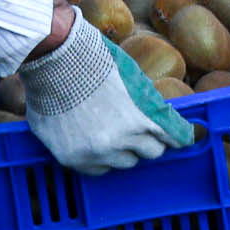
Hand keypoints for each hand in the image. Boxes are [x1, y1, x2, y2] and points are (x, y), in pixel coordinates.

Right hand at [15, 27, 196, 175]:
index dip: (175, 136)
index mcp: (142, 117)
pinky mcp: (73, 158)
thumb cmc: (95, 61)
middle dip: (146, 140)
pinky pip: (97, 169)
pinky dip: (97, 158)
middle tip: (133, 128)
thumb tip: (164, 122)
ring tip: (106, 128)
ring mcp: (96, 151)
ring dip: (121, 150)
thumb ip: (151, 104)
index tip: (176, 138)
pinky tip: (89, 139)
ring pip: (124, 163)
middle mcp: (122, 139)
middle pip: (152, 153)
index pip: (174, 137)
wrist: (53, 60)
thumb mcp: (134, 78)